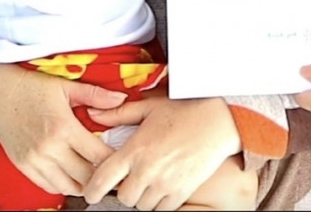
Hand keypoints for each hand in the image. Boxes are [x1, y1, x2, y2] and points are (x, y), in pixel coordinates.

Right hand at [0, 63, 123, 195]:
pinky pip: (49, 186)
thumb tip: (121, 99)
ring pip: (68, 186)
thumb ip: (96, 95)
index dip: (114, 160)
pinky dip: (64, 184)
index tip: (124, 158)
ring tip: (95, 173)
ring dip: (84, 183)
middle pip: (85, 176)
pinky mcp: (23, 167)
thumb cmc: (32, 88)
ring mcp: (34, 161)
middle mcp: (48, 149)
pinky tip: (73, 174)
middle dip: (102, 174)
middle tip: (113, 169)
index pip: (98, 156)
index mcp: (63, 128)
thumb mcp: (66, 86)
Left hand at [83, 96, 241, 210]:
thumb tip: (95, 116)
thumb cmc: (186, 111)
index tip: (90, 192)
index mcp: (136, 149)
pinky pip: (163, 209)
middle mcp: (148, 170)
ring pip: (142, 205)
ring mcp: (165, 183)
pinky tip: (164, 186)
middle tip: (132, 179)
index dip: (91, 190)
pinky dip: (160, 202)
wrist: (220, 121)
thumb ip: (119, 114)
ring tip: (151, 181)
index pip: (102, 179)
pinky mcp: (182, 191)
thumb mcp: (150, 107)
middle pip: (123, 197)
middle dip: (124, 190)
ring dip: (143, 197)